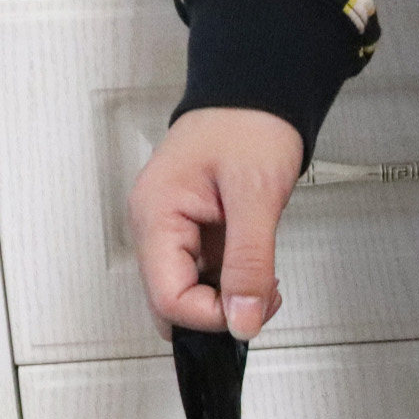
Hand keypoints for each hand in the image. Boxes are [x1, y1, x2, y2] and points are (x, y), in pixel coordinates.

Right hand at [129, 108, 303, 340]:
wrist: (256, 98)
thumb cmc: (250, 129)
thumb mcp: (256, 198)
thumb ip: (250, 263)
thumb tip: (243, 320)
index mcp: (156, 216)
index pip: (168, 300)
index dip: (213, 316)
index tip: (254, 305)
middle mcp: (154, 229)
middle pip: (172, 305)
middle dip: (221, 312)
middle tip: (262, 292)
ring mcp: (172, 234)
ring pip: (191, 296)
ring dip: (231, 299)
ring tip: (263, 275)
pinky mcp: (192, 236)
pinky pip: (206, 279)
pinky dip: (235, 284)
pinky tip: (256, 268)